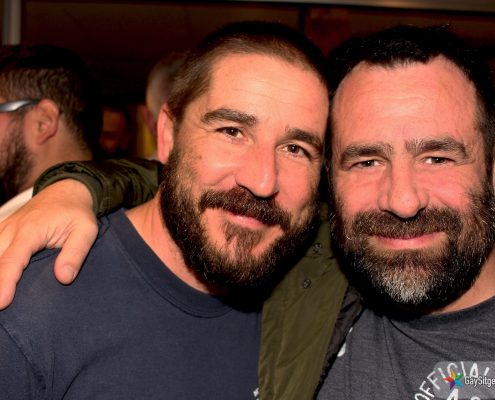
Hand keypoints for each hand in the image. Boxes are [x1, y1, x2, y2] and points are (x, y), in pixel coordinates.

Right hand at [0, 180, 96, 308]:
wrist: (66, 191)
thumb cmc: (77, 213)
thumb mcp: (86, 231)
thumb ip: (75, 254)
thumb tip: (63, 278)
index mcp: (31, 230)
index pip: (12, 260)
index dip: (5, 283)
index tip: (2, 303)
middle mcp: (11, 230)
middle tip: (0, 308)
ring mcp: (3, 230)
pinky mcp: (2, 233)